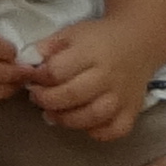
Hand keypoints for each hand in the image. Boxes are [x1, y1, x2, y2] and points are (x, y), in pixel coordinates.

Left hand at [20, 12, 157, 141]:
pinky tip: (83, 124)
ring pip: (93, 116)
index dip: (39, 78)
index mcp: (90, 53)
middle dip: (47, 100)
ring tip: (52, 113)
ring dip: (67, 119)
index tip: (31, 78)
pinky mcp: (133, 110)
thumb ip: (47, 47)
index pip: (57, 71)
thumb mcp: (70, 33)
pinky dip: (97, 132)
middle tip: (37, 98)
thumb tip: (28, 63)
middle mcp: (108, 77)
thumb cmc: (98, 38)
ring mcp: (122, 96)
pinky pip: (115, 130)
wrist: (138, 42)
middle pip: (73, 96)